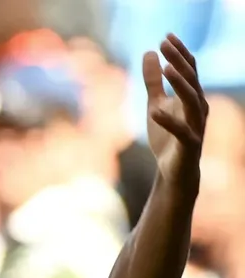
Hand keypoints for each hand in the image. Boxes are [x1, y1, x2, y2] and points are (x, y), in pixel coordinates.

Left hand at [143, 34, 208, 195]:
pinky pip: (182, 131)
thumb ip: (153, 81)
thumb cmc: (166, 137)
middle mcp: (198, 109)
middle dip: (180, 62)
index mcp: (191, 97)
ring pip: (193, 102)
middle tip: (165, 45)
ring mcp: (196, 126)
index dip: (179, 53)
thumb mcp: (155, 104)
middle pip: (193, 81)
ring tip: (167, 69)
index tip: (166, 37)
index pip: (189, 70)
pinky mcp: (190, 145)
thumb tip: (149, 52)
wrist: (172, 171)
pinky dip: (168, 121)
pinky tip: (154, 112)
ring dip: (181, 85)